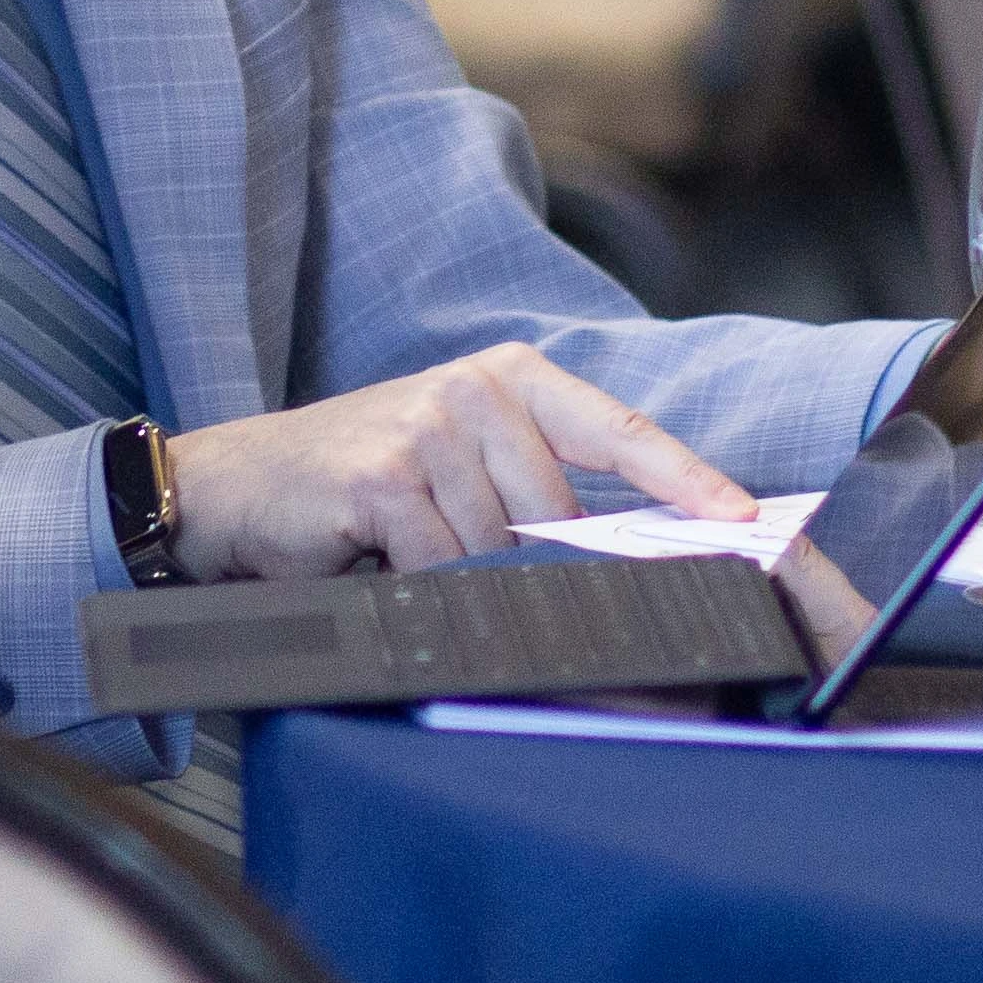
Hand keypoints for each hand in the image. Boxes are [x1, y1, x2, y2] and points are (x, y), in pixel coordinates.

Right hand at [162, 344, 752, 579]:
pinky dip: (423, 589)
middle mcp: (480, 390)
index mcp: (514, 380)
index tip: (746, 520)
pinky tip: (385, 571)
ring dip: (469, 582)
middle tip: (525, 603)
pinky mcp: (388, 472)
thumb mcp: (456, 472)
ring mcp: (434, 424)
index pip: (622, 431)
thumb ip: (531, 495)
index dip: (688, 480)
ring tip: (415, 568)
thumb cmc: (358, 490)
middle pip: (563, 513)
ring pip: (501, 547)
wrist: (237, 488)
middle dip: (553, 572)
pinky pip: (442, 564)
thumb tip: (619, 561)